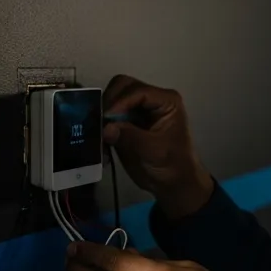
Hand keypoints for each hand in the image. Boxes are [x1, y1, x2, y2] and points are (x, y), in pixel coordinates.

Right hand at [101, 75, 213, 219]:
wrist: (172, 183)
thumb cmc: (172, 164)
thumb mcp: (154, 151)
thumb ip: (131, 137)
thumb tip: (106, 128)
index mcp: (166, 101)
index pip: (137, 90)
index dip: (120, 102)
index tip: (106, 118)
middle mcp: (151, 100)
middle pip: (123, 86)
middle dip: (109, 102)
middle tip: (100, 122)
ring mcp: (138, 109)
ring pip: (112, 98)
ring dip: (103, 113)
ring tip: (99, 131)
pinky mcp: (126, 122)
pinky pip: (108, 115)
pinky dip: (102, 124)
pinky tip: (101, 140)